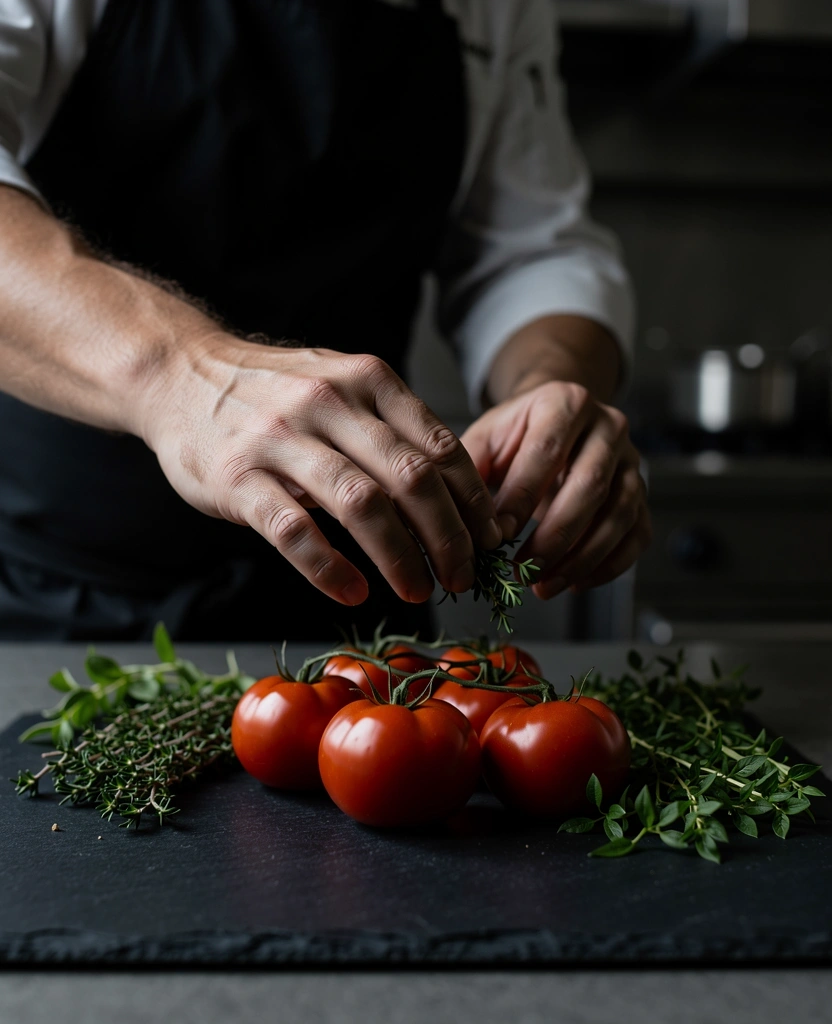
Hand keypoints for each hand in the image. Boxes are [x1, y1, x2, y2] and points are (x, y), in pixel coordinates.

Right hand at [139, 337, 501, 604]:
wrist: (180, 374)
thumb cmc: (274, 391)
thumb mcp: (341, 385)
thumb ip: (391, 428)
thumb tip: (454, 495)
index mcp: (367, 380)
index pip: (440, 448)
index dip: (472, 502)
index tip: (487, 540)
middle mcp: (330, 402)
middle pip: (412, 480)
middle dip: (448, 538)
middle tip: (463, 577)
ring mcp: (281, 439)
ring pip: (361, 505)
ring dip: (400, 558)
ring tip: (418, 591)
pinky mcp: (238, 478)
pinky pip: (294, 532)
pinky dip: (330, 569)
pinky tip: (353, 591)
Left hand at [460, 380, 650, 598]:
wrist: (557, 423)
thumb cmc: (517, 435)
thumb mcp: (487, 436)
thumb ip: (470, 467)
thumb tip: (461, 515)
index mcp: (566, 403)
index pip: (548, 451)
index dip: (523, 496)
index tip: (497, 535)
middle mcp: (608, 427)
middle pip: (591, 485)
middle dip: (554, 536)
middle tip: (523, 570)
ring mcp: (631, 462)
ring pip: (619, 514)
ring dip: (582, 558)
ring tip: (543, 585)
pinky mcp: (642, 495)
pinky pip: (637, 535)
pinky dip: (609, 566)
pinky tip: (574, 583)